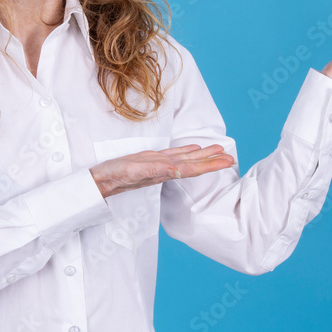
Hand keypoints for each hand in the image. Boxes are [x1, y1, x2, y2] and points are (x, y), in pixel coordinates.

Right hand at [89, 144, 236, 198]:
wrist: (100, 181)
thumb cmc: (114, 177)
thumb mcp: (133, 171)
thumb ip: (154, 170)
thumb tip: (176, 170)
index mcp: (164, 172)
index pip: (193, 169)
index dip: (210, 165)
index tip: (227, 162)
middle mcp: (165, 169)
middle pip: (194, 164)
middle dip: (213, 161)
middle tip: (231, 157)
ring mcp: (159, 164)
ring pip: (186, 159)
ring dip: (203, 155)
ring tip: (219, 150)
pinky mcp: (151, 159)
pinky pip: (173, 155)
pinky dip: (186, 151)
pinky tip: (194, 149)